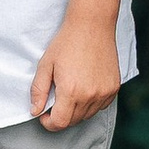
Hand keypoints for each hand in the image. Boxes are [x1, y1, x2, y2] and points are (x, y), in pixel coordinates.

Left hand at [31, 15, 122, 129]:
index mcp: (71, 91)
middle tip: (56, 100)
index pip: (60, 123)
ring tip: (71, 91)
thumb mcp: (46, 64)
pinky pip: (101, 106)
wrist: (92, 24)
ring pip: (87, 115)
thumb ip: (38, 91)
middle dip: (61, 116)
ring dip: (76, 110)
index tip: (45, 114)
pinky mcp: (113, 87)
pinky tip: (85, 88)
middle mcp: (90, 95)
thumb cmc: (67, 42)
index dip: (49, 123)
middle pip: (73, 121)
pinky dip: (91, 103)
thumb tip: (35, 111)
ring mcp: (104, 92)